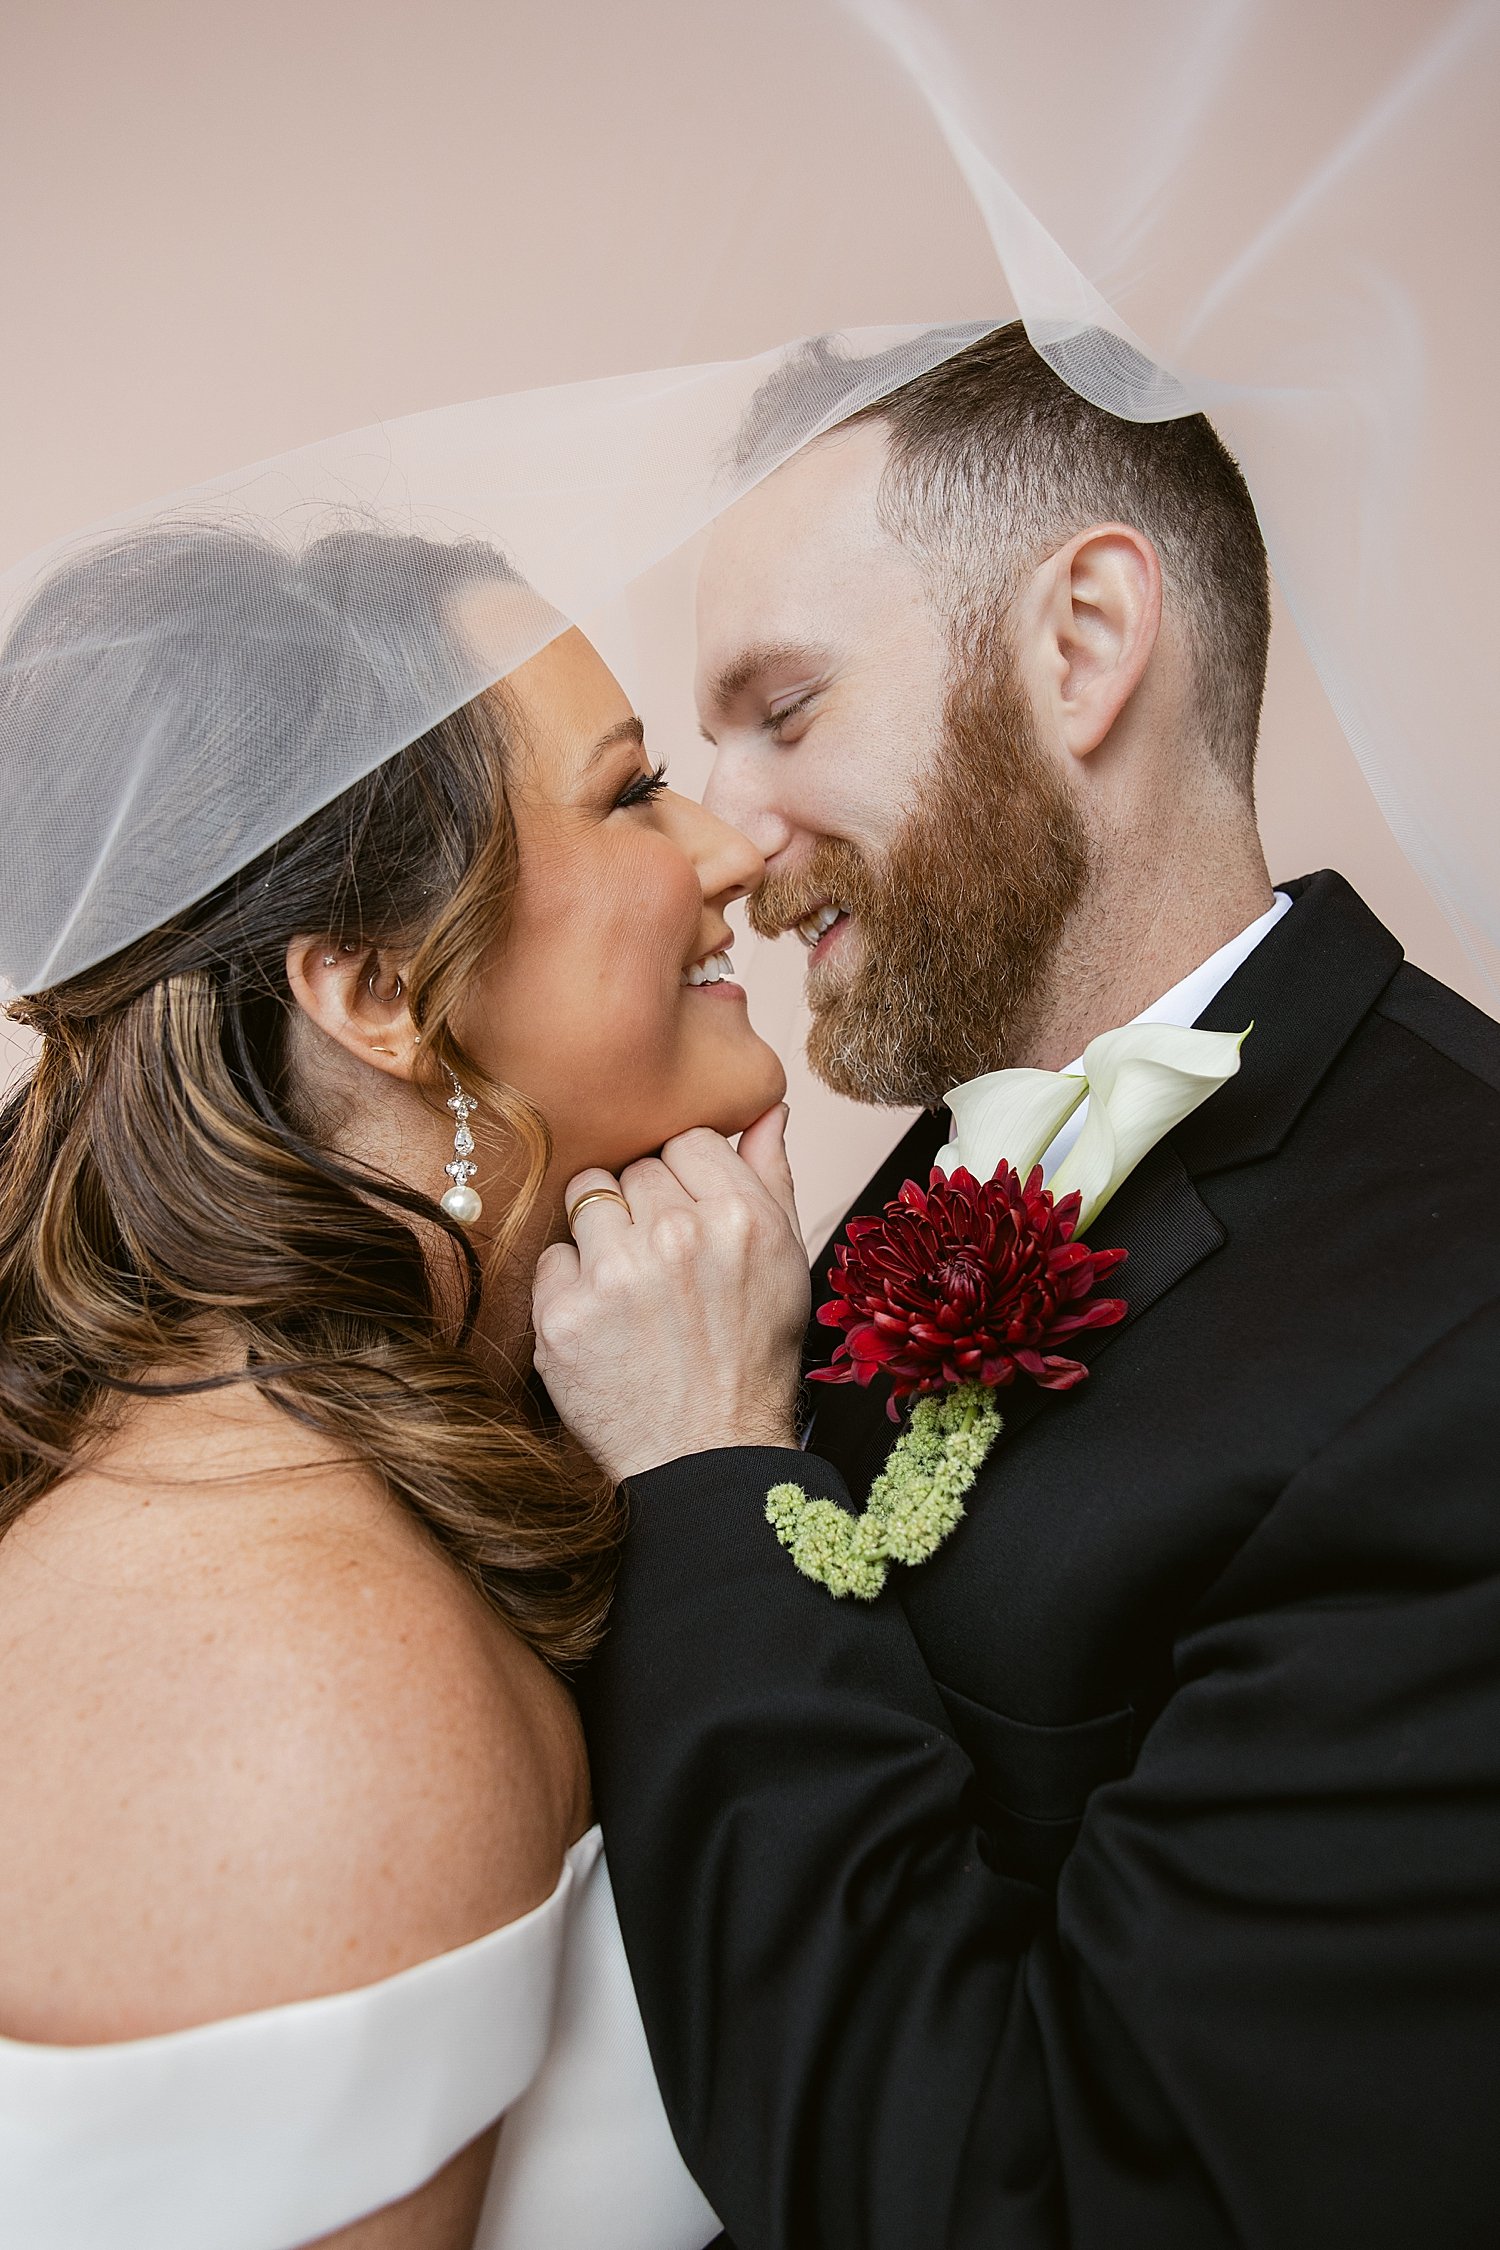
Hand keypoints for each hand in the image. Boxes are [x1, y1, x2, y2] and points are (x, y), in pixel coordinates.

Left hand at [533, 1106, 810, 1481]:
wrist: (707, 1454)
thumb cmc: (751, 1357)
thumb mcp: (786, 1263)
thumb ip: (773, 1176)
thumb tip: (767, 1107)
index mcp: (739, 1217)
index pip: (688, 1139)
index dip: (686, 1177)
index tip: (690, 1216)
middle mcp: (677, 1236)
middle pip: (635, 1167)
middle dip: (645, 1206)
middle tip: (664, 1264)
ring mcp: (615, 1275)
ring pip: (587, 1196)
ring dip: (603, 1233)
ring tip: (631, 1285)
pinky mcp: (563, 1315)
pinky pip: (552, 1256)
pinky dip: (571, 1283)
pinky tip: (605, 1320)